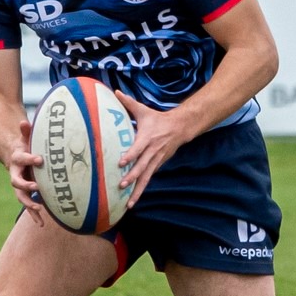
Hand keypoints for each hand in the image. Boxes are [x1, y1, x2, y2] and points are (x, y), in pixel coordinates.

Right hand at [4, 120, 46, 226]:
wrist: (13, 158)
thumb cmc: (23, 147)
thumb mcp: (24, 138)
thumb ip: (25, 131)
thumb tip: (23, 121)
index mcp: (17, 160)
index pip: (22, 159)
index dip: (29, 159)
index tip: (39, 159)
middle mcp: (16, 174)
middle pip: (17, 183)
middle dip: (27, 186)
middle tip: (37, 188)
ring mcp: (20, 185)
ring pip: (22, 197)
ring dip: (30, 205)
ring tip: (39, 211)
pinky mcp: (25, 193)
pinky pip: (28, 204)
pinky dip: (34, 214)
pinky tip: (41, 223)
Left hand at [112, 90, 193, 207]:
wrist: (180, 128)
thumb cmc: (157, 119)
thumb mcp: (143, 110)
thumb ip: (128, 103)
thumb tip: (115, 91)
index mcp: (147, 138)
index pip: (138, 148)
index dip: (130, 156)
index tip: (120, 163)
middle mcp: (152, 151)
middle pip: (142, 166)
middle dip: (132, 177)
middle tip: (121, 184)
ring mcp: (156, 160)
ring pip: (146, 178)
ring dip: (137, 190)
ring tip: (128, 203)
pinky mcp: (157, 166)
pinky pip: (148, 180)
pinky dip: (140, 191)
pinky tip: (132, 201)